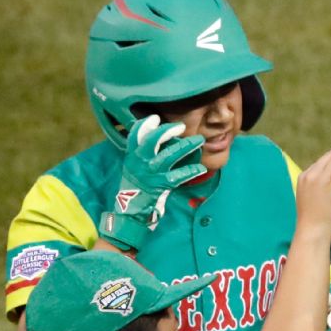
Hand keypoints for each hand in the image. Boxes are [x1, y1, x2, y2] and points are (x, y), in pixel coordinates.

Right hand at [99, 114, 206, 250]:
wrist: (130, 212)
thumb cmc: (136, 188)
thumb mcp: (134, 168)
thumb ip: (142, 154)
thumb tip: (158, 139)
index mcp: (132, 156)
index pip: (135, 135)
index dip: (144, 125)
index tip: (156, 118)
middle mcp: (140, 162)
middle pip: (152, 140)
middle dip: (167, 131)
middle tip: (181, 127)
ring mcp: (150, 173)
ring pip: (169, 155)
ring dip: (186, 146)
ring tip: (199, 141)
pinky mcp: (160, 185)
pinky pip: (178, 176)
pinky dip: (190, 171)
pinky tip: (200, 167)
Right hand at [295, 138, 330, 240]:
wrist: (311, 233)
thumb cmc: (314, 223)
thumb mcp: (312, 201)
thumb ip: (319, 190)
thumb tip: (330, 188)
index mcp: (304, 177)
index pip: (322, 161)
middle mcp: (310, 175)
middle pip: (330, 156)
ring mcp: (319, 180)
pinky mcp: (329, 186)